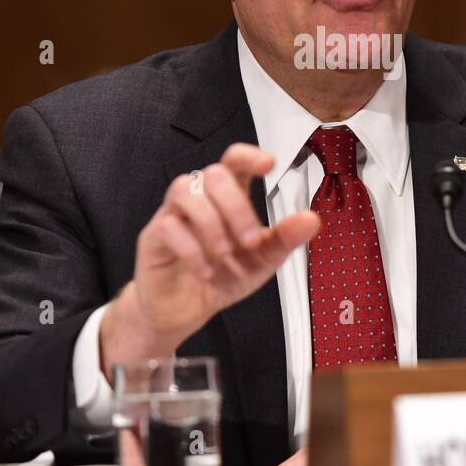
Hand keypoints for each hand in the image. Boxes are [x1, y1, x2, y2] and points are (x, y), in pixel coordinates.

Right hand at [101, 143, 319, 373]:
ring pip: (185, 189)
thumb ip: (285, 238)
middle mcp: (200, 199)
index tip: (269, 164)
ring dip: (211, 222)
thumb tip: (311, 219)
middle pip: (212, 173)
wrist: (186, 310)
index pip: (233, 160)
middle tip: (249, 240)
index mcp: (228, 197)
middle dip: (236, 206)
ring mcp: (174, 214)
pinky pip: (168, 226)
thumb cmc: (223, 276)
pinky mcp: (154, 236)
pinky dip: (192, 249)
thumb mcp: (262, 260)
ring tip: (225, 253)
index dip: (249, 155)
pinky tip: (205, 270)